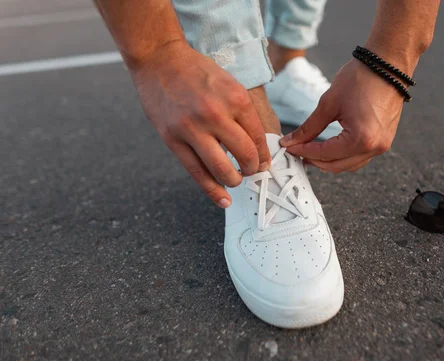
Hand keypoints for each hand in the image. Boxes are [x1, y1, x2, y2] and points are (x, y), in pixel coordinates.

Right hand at [130, 40, 270, 207]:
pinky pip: (197, 173)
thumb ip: (243, 113)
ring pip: (222, 169)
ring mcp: (192, 128)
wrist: (160, 59)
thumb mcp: (230, 84)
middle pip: (245, 155)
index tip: (265, 164)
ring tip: (235, 179)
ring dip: (234, 180)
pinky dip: (212, 190)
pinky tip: (223, 199)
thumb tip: (258, 146)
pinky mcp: (173, 139)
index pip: (259, 137)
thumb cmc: (197, 72)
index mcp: (236, 98)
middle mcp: (216, 114)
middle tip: (251, 171)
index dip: (265, 156)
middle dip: (253, 169)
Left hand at [280, 58, 406, 172]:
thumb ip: (309, 127)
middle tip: (296, 152)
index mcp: (360, 139)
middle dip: (314, 161)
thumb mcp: (328, 103)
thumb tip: (290, 141)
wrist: (388, 65)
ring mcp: (382, 146)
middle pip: (336, 165)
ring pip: (349, 165)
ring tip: (310, 152)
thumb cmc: (360, 78)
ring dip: (328, 161)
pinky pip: (359, 157)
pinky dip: (343, 156)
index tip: (288, 148)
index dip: (303, 152)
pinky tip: (329, 149)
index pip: (325, 154)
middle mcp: (374, 147)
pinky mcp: (384, 141)